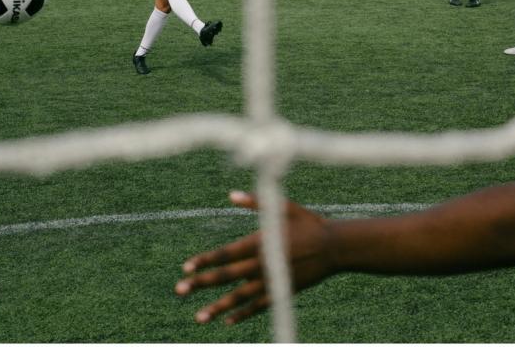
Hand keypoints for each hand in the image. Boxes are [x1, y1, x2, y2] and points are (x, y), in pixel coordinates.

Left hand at [174, 191, 335, 324]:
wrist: (335, 247)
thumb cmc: (309, 222)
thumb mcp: (284, 207)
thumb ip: (256, 201)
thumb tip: (231, 194)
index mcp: (260, 242)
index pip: (226, 254)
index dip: (205, 260)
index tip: (186, 267)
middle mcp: (262, 264)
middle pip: (226, 276)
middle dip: (201, 283)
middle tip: (179, 290)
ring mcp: (272, 280)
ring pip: (239, 297)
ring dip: (218, 307)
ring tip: (198, 317)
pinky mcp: (282, 291)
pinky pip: (258, 306)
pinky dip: (243, 314)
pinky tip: (228, 321)